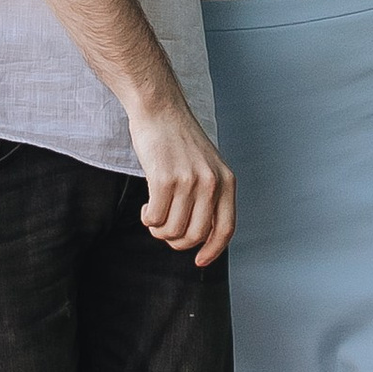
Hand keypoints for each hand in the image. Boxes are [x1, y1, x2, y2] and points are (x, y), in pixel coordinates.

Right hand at [128, 96, 235, 265]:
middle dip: (176, 241)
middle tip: (165, 231)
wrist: (159, 109)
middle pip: (195, 235)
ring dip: (159, 230)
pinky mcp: (164, 179)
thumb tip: (200, 235)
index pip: (225, 229)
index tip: (199, 261)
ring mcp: (188, 181)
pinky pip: (155, 218)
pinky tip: (146, 207)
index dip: (213, 250)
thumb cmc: (178, 139)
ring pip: (173, 230)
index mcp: (226, 181)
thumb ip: (209, 195)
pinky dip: (148, 218)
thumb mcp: (207, 165)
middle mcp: (211, 183)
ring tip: (153, 214)